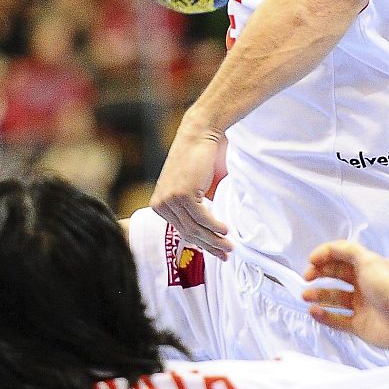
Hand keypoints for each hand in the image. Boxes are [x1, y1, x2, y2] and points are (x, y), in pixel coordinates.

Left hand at [151, 125, 231, 257]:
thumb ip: (195, 209)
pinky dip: (215, 226)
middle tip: (225, 254)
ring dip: (214, 239)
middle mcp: (161, 204)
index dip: (201, 244)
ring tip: (229, 245)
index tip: (216, 252)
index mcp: (160, 205)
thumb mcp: (191, 188)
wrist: (198, 135)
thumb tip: (208, 232)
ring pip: (195, 228)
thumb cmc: (198, 159)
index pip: (182, 231)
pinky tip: (226, 230)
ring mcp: (170, 200)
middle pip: (188, 233)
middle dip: (209, 246)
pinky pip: (202, 217)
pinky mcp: (182, 194)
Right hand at [301, 239, 388, 347]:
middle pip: (335, 276)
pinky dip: (324, 316)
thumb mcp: (368, 260)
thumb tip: (326, 250)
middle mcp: (362, 285)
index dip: (325, 257)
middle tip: (307, 277)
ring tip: (306, 296)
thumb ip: (346, 250)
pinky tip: (314, 312)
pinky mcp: (358, 325)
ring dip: (318, 296)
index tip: (311, 261)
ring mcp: (360, 305)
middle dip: (318, 275)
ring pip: (333, 298)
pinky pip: (336, 319)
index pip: (340, 258)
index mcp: (366, 267)